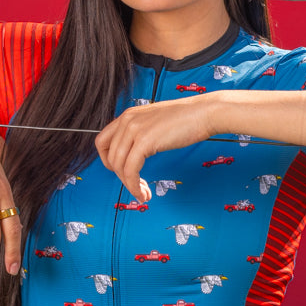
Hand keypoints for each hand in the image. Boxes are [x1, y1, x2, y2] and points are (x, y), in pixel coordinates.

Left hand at [94, 95, 218, 202]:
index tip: (121, 171)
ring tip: (143, 193)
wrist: (203, 113)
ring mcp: (134, 130)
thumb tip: (133, 154)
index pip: (101, 141)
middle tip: (135, 185)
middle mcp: (127, 121)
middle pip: (109, 157)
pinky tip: (144, 192)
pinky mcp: (145, 141)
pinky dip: (134, 185)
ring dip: (129, 185)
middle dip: (120, 176)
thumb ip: (140, 134)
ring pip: (118, 166)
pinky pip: (130, 170)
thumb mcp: (154, 123)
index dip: (107, 161)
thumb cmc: (186, 119)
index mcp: (128, 116)